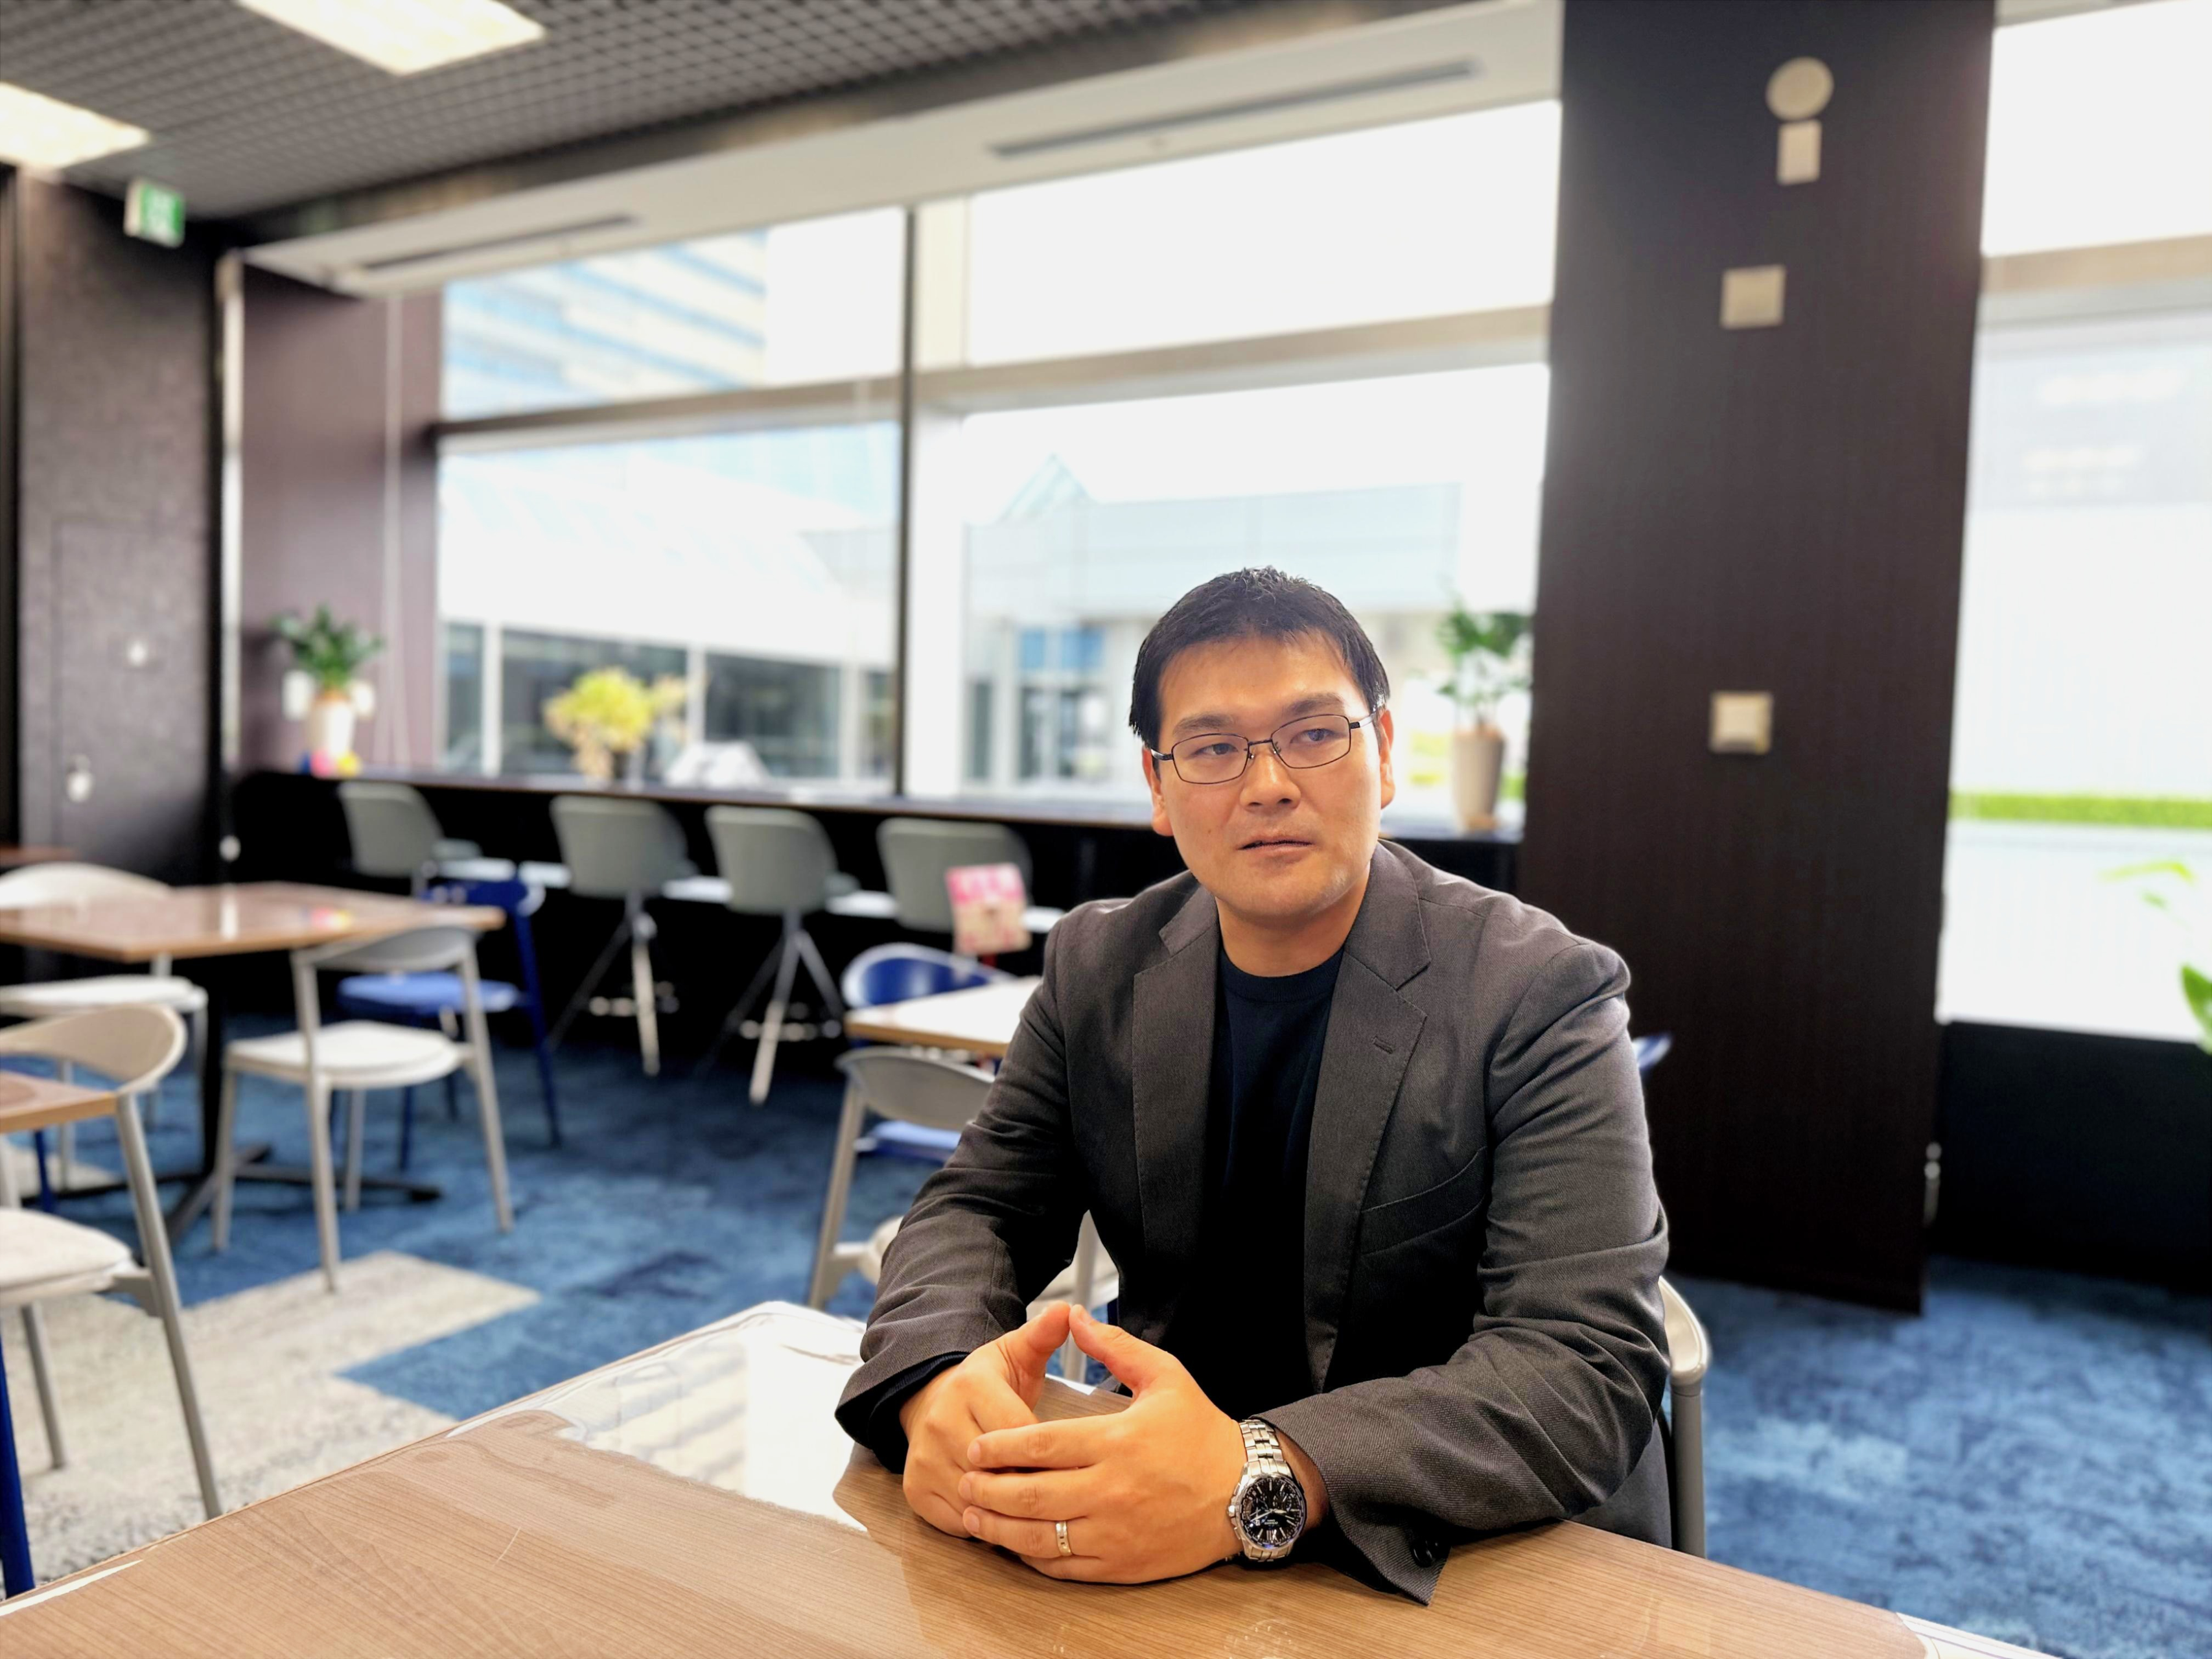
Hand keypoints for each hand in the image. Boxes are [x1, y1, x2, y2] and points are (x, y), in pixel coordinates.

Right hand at [895, 1302, 1071, 1536]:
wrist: (930, 1400)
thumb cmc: (986, 1383)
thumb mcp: (1015, 1352)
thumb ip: (1042, 1335)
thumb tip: (1068, 1310)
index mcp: (970, 1387)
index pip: (1020, 1433)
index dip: (1049, 1452)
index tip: (1071, 1460)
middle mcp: (941, 1422)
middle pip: (999, 1470)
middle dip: (1031, 1484)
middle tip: (1059, 1490)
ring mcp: (924, 1459)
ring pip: (978, 1500)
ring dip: (1009, 1510)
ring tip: (1035, 1506)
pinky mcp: (915, 1490)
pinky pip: (958, 1522)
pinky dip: (984, 1524)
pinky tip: (1004, 1515)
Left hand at [958, 1305, 1323, 1582]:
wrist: (1247, 1493)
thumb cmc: (1203, 1433)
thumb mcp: (1166, 1377)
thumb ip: (1115, 1348)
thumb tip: (1075, 1316)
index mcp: (1117, 1442)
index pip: (1041, 1446)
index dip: (1001, 1447)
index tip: (977, 1446)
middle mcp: (1111, 1491)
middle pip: (1031, 1494)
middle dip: (989, 1487)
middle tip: (965, 1478)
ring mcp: (1115, 1533)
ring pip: (1040, 1536)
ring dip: (999, 1526)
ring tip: (974, 1513)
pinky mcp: (1121, 1565)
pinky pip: (1064, 1566)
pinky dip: (1033, 1556)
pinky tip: (1015, 1542)